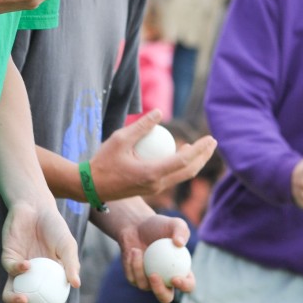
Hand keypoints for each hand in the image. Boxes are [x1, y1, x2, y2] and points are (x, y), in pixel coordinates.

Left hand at [1, 199, 79, 302]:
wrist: (37, 207)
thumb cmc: (55, 227)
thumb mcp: (67, 245)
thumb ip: (71, 264)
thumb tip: (76, 285)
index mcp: (49, 280)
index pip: (50, 302)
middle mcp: (32, 280)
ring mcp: (18, 271)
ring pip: (11, 294)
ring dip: (15, 301)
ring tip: (24, 299)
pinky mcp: (7, 259)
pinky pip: (10, 270)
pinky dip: (18, 270)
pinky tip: (28, 265)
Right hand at [89, 110, 216, 200]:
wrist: (90, 187)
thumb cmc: (103, 162)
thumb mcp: (120, 138)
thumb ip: (141, 126)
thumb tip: (160, 112)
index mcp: (152, 173)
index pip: (184, 161)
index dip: (200, 149)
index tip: (210, 138)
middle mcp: (157, 184)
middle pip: (189, 171)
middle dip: (204, 156)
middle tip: (212, 141)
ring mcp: (155, 189)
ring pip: (182, 176)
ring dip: (195, 161)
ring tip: (202, 146)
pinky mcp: (151, 189)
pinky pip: (173, 176)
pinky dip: (182, 165)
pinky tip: (182, 152)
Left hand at [118, 213, 193, 302]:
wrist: (137, 226)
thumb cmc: (159, 225)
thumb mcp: (174, 223)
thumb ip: (181, 230)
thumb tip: (179, 244)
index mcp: (181, 272)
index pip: (188, 285)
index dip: (184, 285)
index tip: (175, 278)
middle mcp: (166, 281)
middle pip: (165, 298)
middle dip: (160, 291)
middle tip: (154, 275)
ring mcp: (149, 283)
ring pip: (145, 286)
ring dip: (139, 269)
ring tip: (137, 250)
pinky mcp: (135, 279)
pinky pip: (133, 278)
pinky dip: (131, 264)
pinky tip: (133, 250)